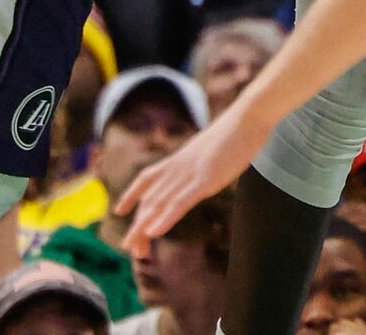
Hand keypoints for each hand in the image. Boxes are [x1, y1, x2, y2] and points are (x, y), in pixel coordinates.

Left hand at [118, 99, 271, 248]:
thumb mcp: (210, 151)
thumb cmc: (235, 134)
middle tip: (129, 247)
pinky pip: (180, 202)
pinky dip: (165, 218)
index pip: (147, 179)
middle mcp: (178, 168)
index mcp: (179, 159)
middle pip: (150, 199)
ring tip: (133, 248)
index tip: (118, 210)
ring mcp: (190, 174)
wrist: (247, 118)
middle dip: (138, 225)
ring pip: (160, 203)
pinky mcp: (205, 179)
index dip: (131, 195)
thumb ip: (200, 163)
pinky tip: (154, 232)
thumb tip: (200, 170)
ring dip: (144, 227)